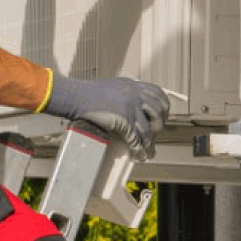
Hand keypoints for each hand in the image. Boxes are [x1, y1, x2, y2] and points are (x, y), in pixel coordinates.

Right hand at [40, 72, 170, 160]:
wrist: (77, 96)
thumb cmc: (89, 93)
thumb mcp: (113, 87)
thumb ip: (125, 93)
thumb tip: (133, 106)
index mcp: (133, 85)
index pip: (157, 92)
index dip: (163, 105)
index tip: (163, 115)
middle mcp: (135, 94)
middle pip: (158, 110)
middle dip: (160, 125)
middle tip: (156, 133)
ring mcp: (130, 107)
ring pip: (148, 129)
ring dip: (149, 143)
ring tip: (148, 151)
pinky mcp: (123, 120)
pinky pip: (135, 139)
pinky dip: (138, 150)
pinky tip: (138, 155)